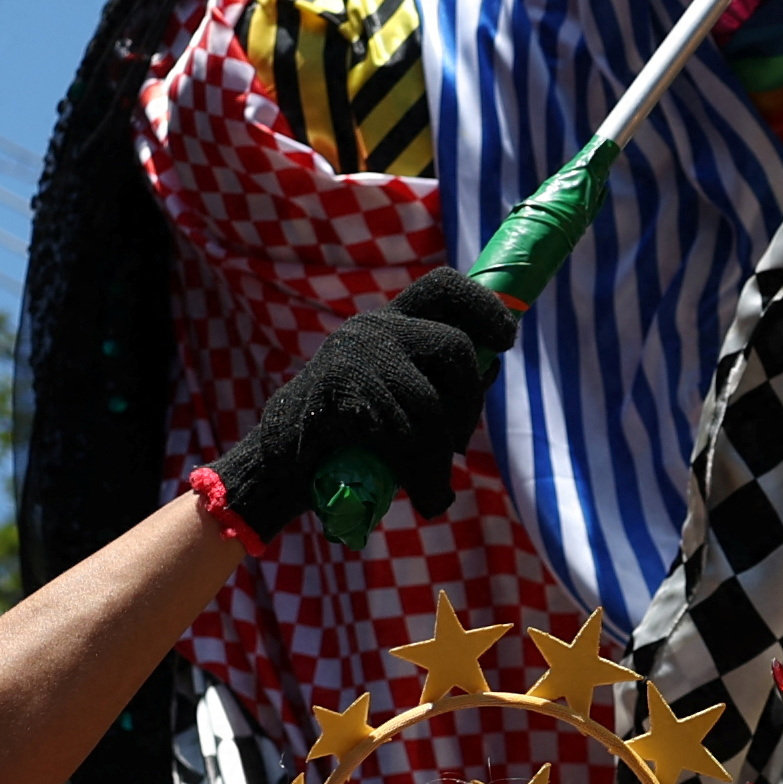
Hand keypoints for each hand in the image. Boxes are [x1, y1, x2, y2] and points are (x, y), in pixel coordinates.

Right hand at [211, 269, 515, 532]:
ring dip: (441, 454)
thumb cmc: (346, 439)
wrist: (277, 467)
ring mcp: (354, 354)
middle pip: (454, 347)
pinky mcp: (340, 388)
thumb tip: (490, 363)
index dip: (483, 306)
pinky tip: (422, 495)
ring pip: (431, 401)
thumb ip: (439, 378)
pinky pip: (405, 432)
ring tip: (432, 487)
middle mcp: (372, 327)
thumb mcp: (399, 398)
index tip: (505, 337)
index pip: (443, 288)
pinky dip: (422, 472)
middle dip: (469, 401)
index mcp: (388, 324)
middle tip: (458, 444)